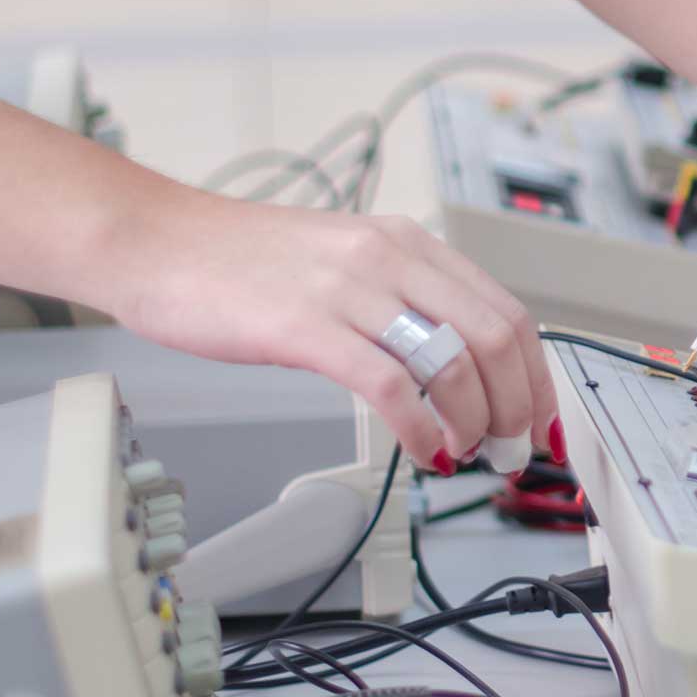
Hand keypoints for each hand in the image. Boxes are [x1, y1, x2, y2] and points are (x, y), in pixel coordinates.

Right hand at [95, 187, 552, 469]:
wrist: (157, 242)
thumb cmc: (238, 261)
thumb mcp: (342, 260)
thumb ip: (399, 298)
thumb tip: (452, 362)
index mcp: (404, 242)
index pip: (504, 311)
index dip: (535, 374)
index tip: (539, 418)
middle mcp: (387, 258)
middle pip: (493, 338)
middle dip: (517, 405)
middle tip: (512, 448)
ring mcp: (348, 292)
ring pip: (452, 362)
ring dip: (475, 422)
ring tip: (468, 453)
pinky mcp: (306, 329)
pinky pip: (392, 388)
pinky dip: (422, 430)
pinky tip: (424, 451)